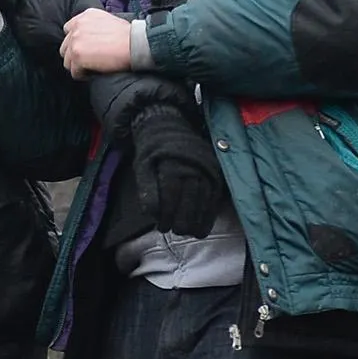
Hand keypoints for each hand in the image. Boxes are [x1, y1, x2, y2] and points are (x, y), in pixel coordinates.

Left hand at [61, 8, 136, 76]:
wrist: (135, 43)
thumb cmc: (127, 35)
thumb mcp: (107, 21)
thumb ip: (92, 27)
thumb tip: (88, 40)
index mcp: (84, 16)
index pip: (68, 31)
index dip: (76, 42)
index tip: (86, 49)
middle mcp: (77, 27)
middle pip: (65, 47)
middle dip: (75, 55)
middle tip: (89, 61)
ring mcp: (75, 41)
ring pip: (67, 61)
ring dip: (78, 66)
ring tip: (92, 68)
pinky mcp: (77, 56)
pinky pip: (74, 72)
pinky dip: (83, 75)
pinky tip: (95, 72)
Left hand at [121, 102, 225, 238]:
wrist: (168, 126)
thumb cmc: (152, 150)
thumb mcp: (142, 167)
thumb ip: (146, 189)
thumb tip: (151, 214)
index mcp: (172, 163)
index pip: (171, 194)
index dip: (167, 213)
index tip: (163, 227)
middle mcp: (192, 165)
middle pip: (191, 198)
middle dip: (184, 220)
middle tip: (178, 231)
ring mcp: (206, 167)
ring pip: (205, 198)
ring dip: (199, 219)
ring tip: (193, 232)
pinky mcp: (215, 171)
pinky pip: (215, 194)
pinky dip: (211, 211)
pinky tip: (205, 223)